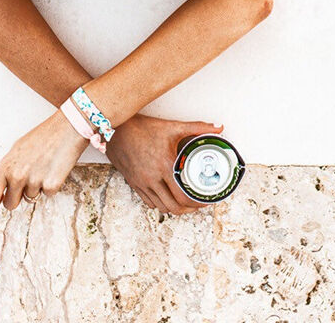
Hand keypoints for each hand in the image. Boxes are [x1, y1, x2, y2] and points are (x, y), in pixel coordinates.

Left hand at [0, 107, 89, 209]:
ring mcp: (34, 182)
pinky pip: (47, 194)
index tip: (1, 199)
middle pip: (10, 204)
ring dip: (36, 187)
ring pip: (30, 198)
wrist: (66, 129)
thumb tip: (2, 186)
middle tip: (26, 182)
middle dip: (17, 197)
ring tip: (43, 167)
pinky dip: (51, 185)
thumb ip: (8, 169)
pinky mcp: (51, 186)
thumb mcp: (17, 149)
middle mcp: (17, 176)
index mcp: (6, 166)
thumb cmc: (43, 136)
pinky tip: (53, 168)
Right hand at [105, 113, 223, 214]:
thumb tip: (218, 128)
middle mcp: (152, 178)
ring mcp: (142, 183)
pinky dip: (160, 204)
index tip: (206, 200)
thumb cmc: (142, 127)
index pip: (184, 196)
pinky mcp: (133, 183)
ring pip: (161, 207)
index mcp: (164, 166)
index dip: (198, 202)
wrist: (115, 129)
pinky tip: (166, 198)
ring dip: (175, 208)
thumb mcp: (172, 126)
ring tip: (185, 203)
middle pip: (174, 206)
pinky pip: (149, 202)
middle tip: (199, 204)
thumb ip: (197, 128)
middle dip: (189, 209)